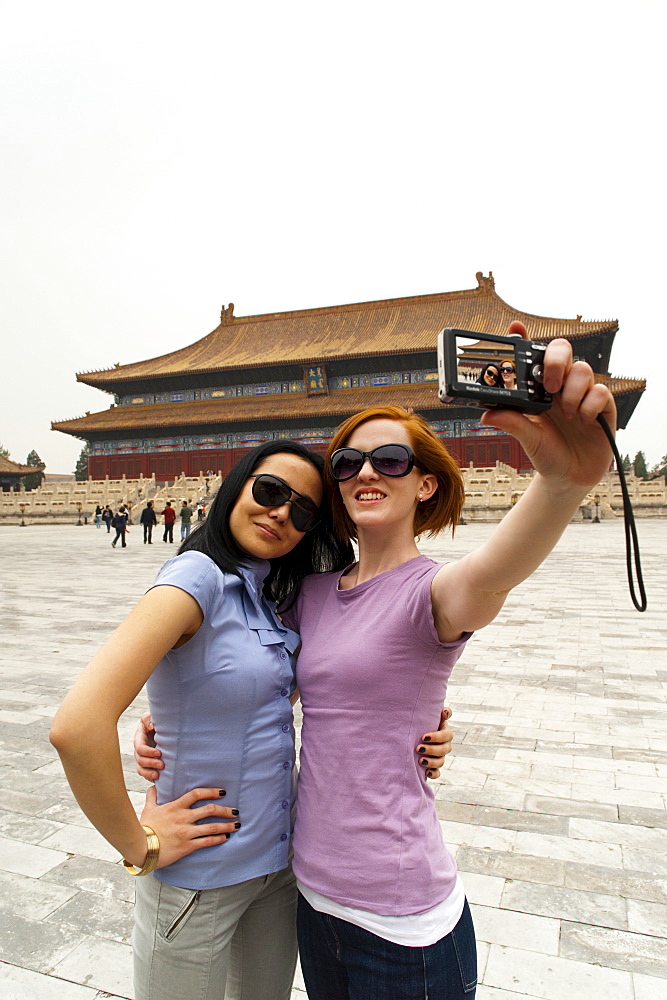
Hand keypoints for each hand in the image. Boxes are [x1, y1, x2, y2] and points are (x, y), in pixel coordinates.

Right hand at [134, 712, 163, 780]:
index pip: (140, 748)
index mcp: (139, 738)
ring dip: (149, 772)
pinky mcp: (147, 765)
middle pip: (140, 760)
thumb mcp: (150, 717)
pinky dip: (150, 777)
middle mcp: (139, 750)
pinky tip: (158, 778)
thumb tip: (151, 726)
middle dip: (150, 763)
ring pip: (141, 769)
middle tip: (162, 764)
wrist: (163, 730)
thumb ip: (148, 719)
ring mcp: (142, 759)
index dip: (148, 752)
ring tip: (158, 774)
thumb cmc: (156, 722)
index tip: (159, 753)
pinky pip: (145, 774)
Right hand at [137, 785, 240, 868]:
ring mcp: (186, 832)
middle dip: (225, 810)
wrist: (141, 847)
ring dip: (226, 825)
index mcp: (175, 807)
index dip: (211, 791)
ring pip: (212, 827)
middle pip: (210, 810)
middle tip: (235, 810)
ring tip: (236, 824)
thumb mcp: (148, 809)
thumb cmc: (145, 827)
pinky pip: (207, 842)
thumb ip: (152, 796)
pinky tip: (226, 837)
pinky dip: (218, 839)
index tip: (222, 792)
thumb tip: (152, 786)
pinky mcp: (187, 846)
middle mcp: (183, 818)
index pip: (196, 794)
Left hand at [416, 707, 452, 779]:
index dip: (437, 737)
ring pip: (441, 761)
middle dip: (432, 749)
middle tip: (418, 748)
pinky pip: (438, 773)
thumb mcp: (427, 716)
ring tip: (420, 761)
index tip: (423, 737)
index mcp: (444, 732)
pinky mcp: (434, 767)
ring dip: (432, 761)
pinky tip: (426, 773)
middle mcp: (444, 745)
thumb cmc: (420, 722)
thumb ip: (434, 711)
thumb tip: (444, 712)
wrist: (411, 735)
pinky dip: (434, 774)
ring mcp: (440, 756)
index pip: (446, 735)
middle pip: (444, 749)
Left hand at [480, 322, 615, 490]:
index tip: (515, 329)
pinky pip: (601, 392)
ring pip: (583, 369)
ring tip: (565, 412)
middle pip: (562, 350)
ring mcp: (582, 395)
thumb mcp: (527, 439)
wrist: (568, 479)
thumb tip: (488, 414)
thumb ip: (512, 423)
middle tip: (548, 384)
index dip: (525, 339)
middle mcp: (561, 386)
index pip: (534, 357)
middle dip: (556, 360)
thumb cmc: (547, 454)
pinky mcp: (602, 408)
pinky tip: (582, 420)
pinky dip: (589, 404)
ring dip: (572, 390)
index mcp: (539, 389)